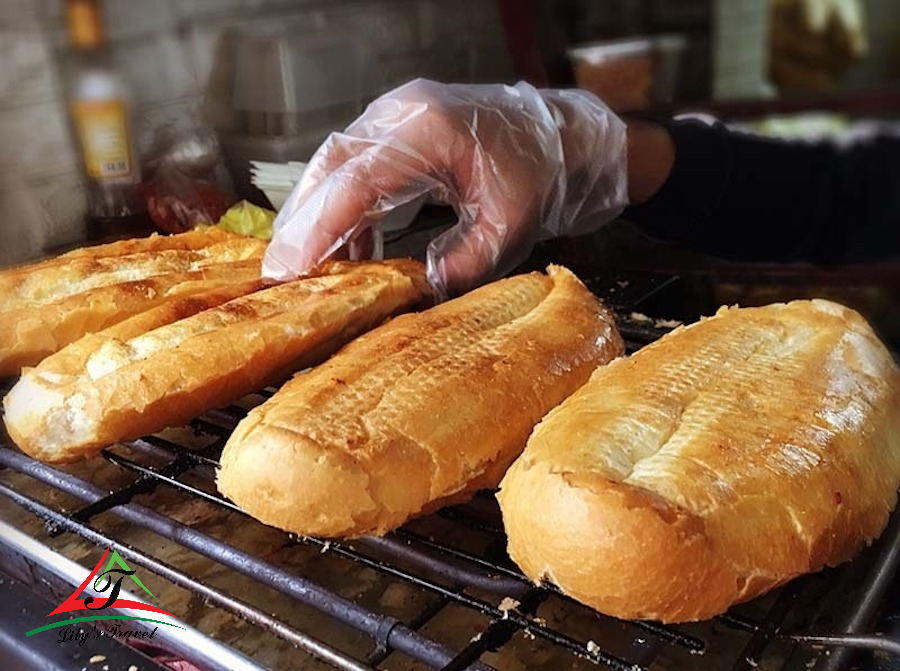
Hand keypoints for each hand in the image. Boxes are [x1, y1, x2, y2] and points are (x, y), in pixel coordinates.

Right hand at [263, 79, 628, 296]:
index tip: (288, 268)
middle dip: (302, 223)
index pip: (356, 180)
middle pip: (331, 167)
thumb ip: (465, 261)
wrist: (561, 136)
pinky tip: (348, 255)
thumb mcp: (511, 226)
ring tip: (307, 271)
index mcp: (429, 129)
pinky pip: (357, 171)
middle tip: (279, 275)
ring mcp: (396, 118)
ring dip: (319, 218)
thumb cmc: (541, 173)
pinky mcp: (398, 132)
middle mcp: (401, 113)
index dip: (318, 227)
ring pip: (336, 168)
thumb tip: (418, 293)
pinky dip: (346, 213)